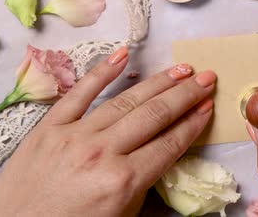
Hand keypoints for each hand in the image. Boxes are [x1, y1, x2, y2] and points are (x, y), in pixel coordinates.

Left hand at [0, 47, 215, 216]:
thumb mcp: (121, 215)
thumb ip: (144, 182)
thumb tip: (163, 150)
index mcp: (122, 181)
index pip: (169, 143)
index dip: (193, 123)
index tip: (209, 105)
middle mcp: (102, 153)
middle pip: (154, 115)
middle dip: (185, 95)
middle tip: (207, 78)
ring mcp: (74, 136)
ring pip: (126, 101)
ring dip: (158, 82)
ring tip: (182, 69)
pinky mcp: (49, 128)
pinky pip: (79, 94)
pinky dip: (101, 72)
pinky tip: (123, 56)